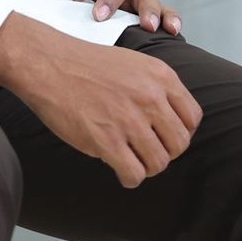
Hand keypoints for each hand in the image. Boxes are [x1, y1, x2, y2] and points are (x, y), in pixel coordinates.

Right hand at [0, 12, 202, 187]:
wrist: (48, 64)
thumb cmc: (86, 64)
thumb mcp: (133, 63)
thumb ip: (156, 89)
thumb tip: (172, 122)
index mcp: (160, 76)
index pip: (192, 118)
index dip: (179, 131)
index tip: (163, 135)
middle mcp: (150, 97)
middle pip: (179, 145)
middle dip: (164, 151)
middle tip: (145, 149)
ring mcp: (128, 120)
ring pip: (159, 163)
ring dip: (145, 166)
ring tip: (129, 158)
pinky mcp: (107, 140)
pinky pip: (134, 174)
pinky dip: (129, 177)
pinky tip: (118, 167)